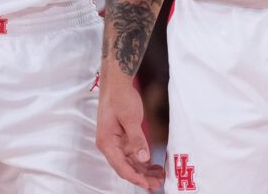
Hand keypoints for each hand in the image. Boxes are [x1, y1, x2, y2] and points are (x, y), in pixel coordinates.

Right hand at [96, 73, 164, 190]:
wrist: (117, 83)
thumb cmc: (120, 97)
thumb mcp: (130, 118)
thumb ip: (137, 139)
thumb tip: (143, 159)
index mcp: (107, 142)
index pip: (121, 166)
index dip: (135, 178)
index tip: (148, 185)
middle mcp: (110, 145)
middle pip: (126, 167)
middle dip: (142, 177)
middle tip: (158, 185)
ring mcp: (117, 142)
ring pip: (130, 162)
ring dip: (144, 171)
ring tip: (160, 177)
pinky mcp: (123, 138)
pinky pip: (133, 154)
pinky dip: (143, 161)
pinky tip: (155, 166)